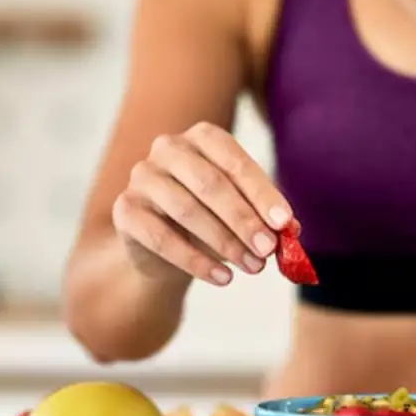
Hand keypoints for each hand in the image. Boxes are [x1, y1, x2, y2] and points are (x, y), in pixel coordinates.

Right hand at [112, 122, 292, 285]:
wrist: (162, 249)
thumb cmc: (209, 221)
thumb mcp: (240, 216)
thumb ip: (265, 219)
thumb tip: (291, 231)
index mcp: (202, 138)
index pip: (235, 161)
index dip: (261, 193)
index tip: (284, 223)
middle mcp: (168, 148)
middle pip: (210, 183)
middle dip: (243, 219)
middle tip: (267, 250)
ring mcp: (142, 177)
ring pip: (185, 209)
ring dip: (223, 242)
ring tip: (252, 268)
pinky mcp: (124, 210)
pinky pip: (160, 237)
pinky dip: (194, 261)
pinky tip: (221, 278)